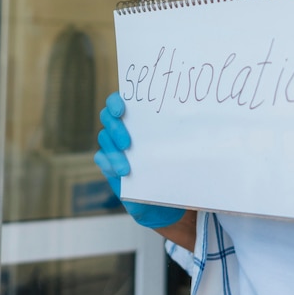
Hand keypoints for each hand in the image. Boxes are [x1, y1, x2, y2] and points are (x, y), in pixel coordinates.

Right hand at [94, 91, 184, 228]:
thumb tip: (191, 120)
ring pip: (104, 138)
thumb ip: (179, 131)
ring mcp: (114, 143)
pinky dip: (110, 164)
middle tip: (127, 144)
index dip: (115, 101)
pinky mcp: (109, 162)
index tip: (121, 110)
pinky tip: (121, 173)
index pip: (119, 100)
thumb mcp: (181, 146)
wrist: (170, 194)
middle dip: (115, 129)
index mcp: (139, 115)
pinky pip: (102, 158)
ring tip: (126, 168)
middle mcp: (124, 125)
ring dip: (114, 152)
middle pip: (107, 118)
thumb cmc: (178, 163)